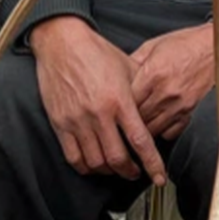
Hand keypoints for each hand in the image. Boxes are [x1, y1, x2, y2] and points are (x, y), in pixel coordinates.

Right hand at [30, 18, 165, 184]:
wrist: (62, 41)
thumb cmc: (95, 51)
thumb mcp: (127, 66)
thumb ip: (142, 90)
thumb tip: (156, 108)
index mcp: (119, 100)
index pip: (140, 142)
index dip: (152, 164)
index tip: (158, 178)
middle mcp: (98, 114)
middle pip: (117, 159)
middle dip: (130, 172)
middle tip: (135, 172)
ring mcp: (77, 120)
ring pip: (95, 162)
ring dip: (109, 171)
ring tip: (115, 168)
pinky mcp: (60, 123)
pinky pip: (73, 157)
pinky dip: (86, 167)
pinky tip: (93, 164)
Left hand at [129, 22, 215, 141]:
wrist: (214, 46)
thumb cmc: (186, 43)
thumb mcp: (153, 45)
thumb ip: (134, 62)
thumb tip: (118, 75)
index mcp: (153, 73)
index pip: (128, 100)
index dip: (118, 105)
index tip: (113, 107)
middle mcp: (166, 91)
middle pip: (138, 117)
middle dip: (128, 120)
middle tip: (120, 121)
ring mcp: (179, 104)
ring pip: (152, 129)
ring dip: (143, 128)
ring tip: (136, 126)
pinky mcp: (189, 110)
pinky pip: (170, 132)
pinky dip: (161, 131)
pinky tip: (156, 124)